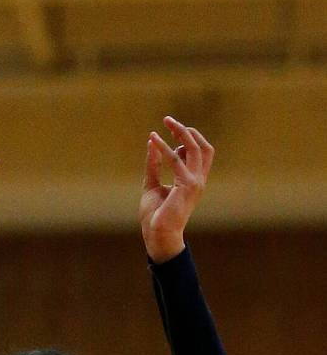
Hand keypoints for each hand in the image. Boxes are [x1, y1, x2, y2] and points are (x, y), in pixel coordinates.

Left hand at [139, 117, 214, 262]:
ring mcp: (195, 182)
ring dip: (180, 132)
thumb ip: (154, 165)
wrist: (157, 234)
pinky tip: (153, 140)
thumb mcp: (152, 184)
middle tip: (168, 120)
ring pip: (195, 148)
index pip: (200, 152)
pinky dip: (164, 147)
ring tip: (165, 122)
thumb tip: (152, 143)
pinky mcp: (187, 186)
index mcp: (193, 180)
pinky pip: (176, 159)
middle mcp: (198, 180)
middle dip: (186, 131)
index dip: (187, 138)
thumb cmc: (155, 214)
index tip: (169, 131)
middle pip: (202, 147)